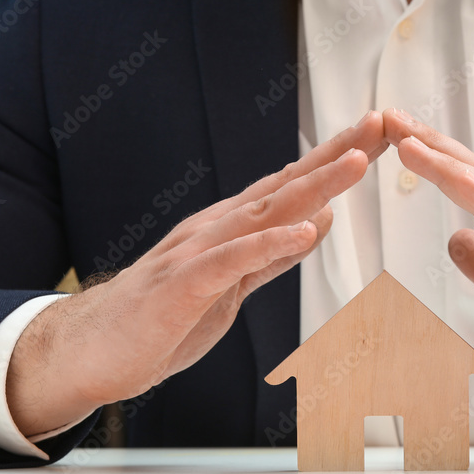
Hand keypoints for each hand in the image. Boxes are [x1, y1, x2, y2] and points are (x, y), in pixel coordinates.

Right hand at [6, 112, 388, 436]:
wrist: (92, 350)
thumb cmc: (163, 318)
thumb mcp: (233, 285)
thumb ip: (271, 255)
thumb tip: (314, 221)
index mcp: (232, 229)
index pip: (294, 187)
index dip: (338, 160)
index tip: (381, 136)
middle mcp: (217, 229)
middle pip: (286, 185)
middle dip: (337, 153)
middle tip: (381, 123)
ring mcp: (198, 253)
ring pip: (264, 212)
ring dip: (312, 185)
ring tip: (356, 162)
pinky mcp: (183, 286)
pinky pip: (231, 262)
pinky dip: (269, 244)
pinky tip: (303, 231)